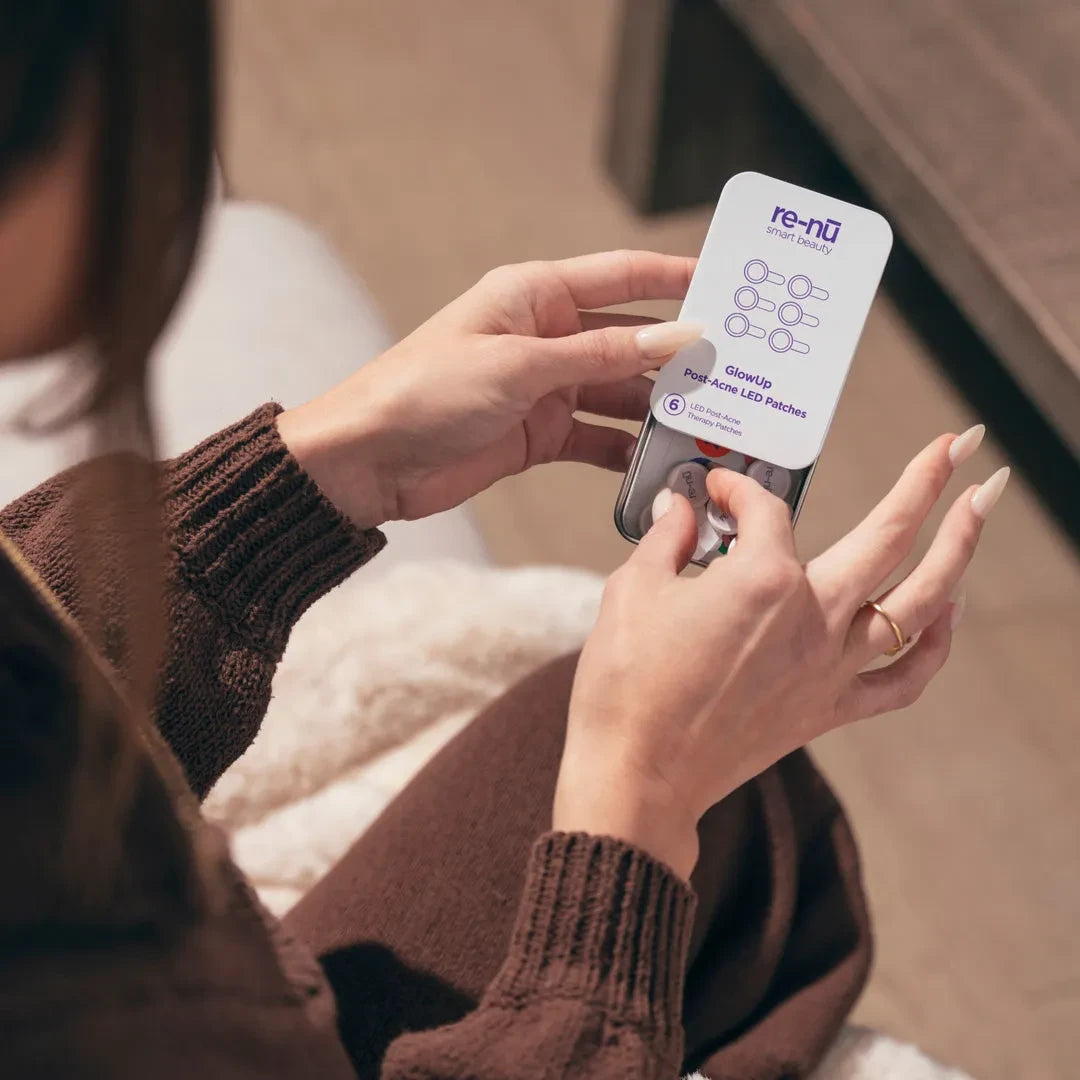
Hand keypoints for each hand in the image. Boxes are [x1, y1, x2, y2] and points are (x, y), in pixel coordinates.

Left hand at [276, 251, 701, 527]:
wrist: (368, 460)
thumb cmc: (424, 391)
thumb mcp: (518, 366)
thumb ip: (599, 354)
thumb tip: (677, 338)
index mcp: (535, 296)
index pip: (622, 276)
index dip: (676, 278)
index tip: (729, 283)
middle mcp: (546, 336)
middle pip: (630, 338)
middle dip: (679, 352)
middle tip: (736, 366)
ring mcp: (546, 387)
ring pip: (620, 390)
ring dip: (658, 406)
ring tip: (710, 419)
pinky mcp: (540, 433)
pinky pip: (598, 437)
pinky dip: (626, 449)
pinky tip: (659, 459)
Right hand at [554, 430, 1005, 879]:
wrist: (637, 773)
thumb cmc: (627, 684)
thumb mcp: (632, 591)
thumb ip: (666, 538)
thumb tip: (679, 507)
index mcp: (762, 579)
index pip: (764, 510)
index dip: (736, 490)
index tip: (714, 492)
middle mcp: (812, 616)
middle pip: (887, 535)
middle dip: (928, 481)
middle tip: (958, 442)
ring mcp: (830, 666)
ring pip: (919, 602)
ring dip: (958, 548)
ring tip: (981, 505)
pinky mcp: (829, 709)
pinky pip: (904, 678)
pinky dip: (936, 647)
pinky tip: (949, 613)